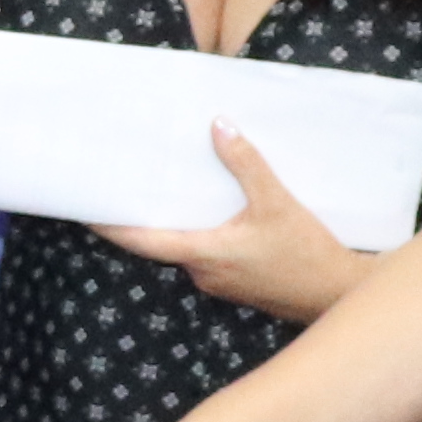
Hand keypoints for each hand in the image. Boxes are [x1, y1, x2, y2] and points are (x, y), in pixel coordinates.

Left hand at [93, 125, 360, 323]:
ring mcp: (218, 282)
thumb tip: (218, 126)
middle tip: (123, 187)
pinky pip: (206, 254)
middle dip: (142, 218)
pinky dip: (198, 233)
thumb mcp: (277, 202)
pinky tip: (208, 212)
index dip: (110, 225)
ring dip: (174, 225)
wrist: (337, 295)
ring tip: (163, 190)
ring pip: (185, 248)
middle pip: (161, 243)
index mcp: (203, 254)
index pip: (142, 240)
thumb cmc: (306, 254)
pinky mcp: (236, 284)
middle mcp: (203, 273)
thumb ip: (246, 164)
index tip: (84, 210)